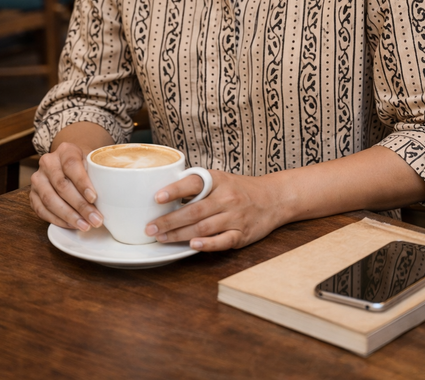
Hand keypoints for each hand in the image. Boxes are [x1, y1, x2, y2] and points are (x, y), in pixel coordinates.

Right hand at [29, 142, 103, 231]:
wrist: (69, 162)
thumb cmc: (85, 164)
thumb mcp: (93, 161)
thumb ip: (99, 172)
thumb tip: (114, 193)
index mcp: (65, 150)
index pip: (72, 165)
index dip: (82, 183)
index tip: (94, 198)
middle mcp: (48, 162)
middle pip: (61, 186)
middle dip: (80, 206)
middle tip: (95, 219)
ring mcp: (38, 179)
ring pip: (50, 200)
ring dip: (69, 216)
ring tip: (85, 225)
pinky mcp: (32, 194)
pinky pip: (42, 210)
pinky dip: (58, 220)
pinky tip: (72, 225)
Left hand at [144, 170, 281, 251]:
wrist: (273, 198)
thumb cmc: (240, 189)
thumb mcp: (220, 179)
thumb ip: (198, 185)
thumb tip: (165, 193)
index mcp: (218, 181)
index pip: (194, 183)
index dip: (175, 190)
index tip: (157, 198)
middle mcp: (227, 198)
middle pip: (195, 211)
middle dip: (170, 221)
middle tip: (151, 228)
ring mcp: (235, 217)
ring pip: (204, 227)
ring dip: (180, 234)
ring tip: (162, 238)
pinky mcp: (242, 234)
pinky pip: (223, 241)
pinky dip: (207, 244)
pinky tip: (193, 245)